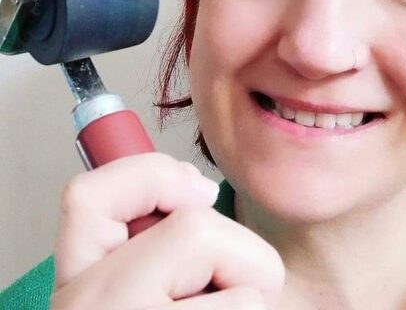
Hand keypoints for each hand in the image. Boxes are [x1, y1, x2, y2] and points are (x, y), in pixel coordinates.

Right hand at [49, 152, 284, 308]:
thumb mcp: (149, 291)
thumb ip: (163, 246)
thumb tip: (200, 195)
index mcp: (82, 287)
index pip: (86, 197)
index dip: (152, 176)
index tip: (198, 191)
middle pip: (195, 229)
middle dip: (241, 257)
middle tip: (229, 298)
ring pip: (241, 290)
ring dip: (256, 307)